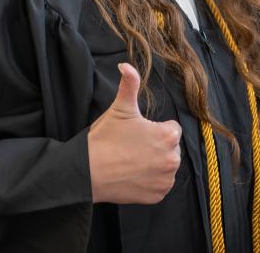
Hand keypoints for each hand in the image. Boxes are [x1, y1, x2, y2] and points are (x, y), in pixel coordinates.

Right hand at [88, 63, 182, 204]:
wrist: (86, 173)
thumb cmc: (104, 139)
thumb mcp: (120, 108)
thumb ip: (129, 84)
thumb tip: (126, 65)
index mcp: (169, 135)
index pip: (170, 129)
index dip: (153, 129)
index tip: (136, 134)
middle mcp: (173, 159)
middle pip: (169, 148)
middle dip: (155, 147)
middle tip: (131, 148)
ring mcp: (165, 180)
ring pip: (165, 166)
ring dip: (154, 164)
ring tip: (130, 161)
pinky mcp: (157, 196)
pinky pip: (159, 185)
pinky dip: (150, 182)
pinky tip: (133, 175)